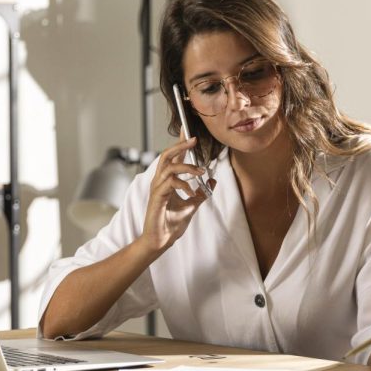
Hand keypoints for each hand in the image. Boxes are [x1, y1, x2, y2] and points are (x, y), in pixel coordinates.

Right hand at [139, 136, 213, 254]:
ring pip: (168, 167)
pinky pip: (170, 183)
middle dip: (180, 145)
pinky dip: (183, 184)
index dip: (180, 143)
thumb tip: (213, 179)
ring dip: (186, 166)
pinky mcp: (157, 198)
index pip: (173, 157)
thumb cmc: (171, 224)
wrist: (161, 240)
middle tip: (194, 139)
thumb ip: (201, 192)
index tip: (187, 130)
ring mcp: (157, 189)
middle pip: (166, 155)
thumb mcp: (192, 205)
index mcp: (166, 181)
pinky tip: (191, 191)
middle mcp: (160, 181)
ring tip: (200, 171)